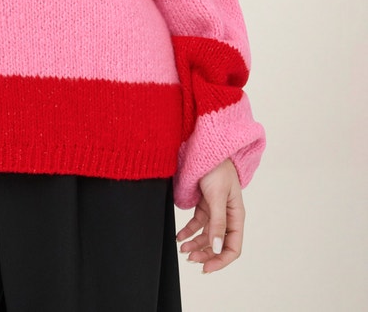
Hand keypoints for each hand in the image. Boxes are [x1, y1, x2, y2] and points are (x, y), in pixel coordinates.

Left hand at [176, 158, 244, 272]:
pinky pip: (197, 223)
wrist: (208, 148)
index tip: (206, 268)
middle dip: (205, 254)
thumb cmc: (218, 168)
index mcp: (236, 216)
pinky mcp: (204, 204)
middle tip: (190, 258)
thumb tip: (216, 248)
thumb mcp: (217, 196)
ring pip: (206, 236)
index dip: (220, 260)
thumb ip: (217, 223)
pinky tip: (180, 236)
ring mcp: (215, 211)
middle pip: (218, 244)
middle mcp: (227, 216)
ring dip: (195, 244)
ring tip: (183, 248)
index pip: (233, 247)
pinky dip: (189, 231)